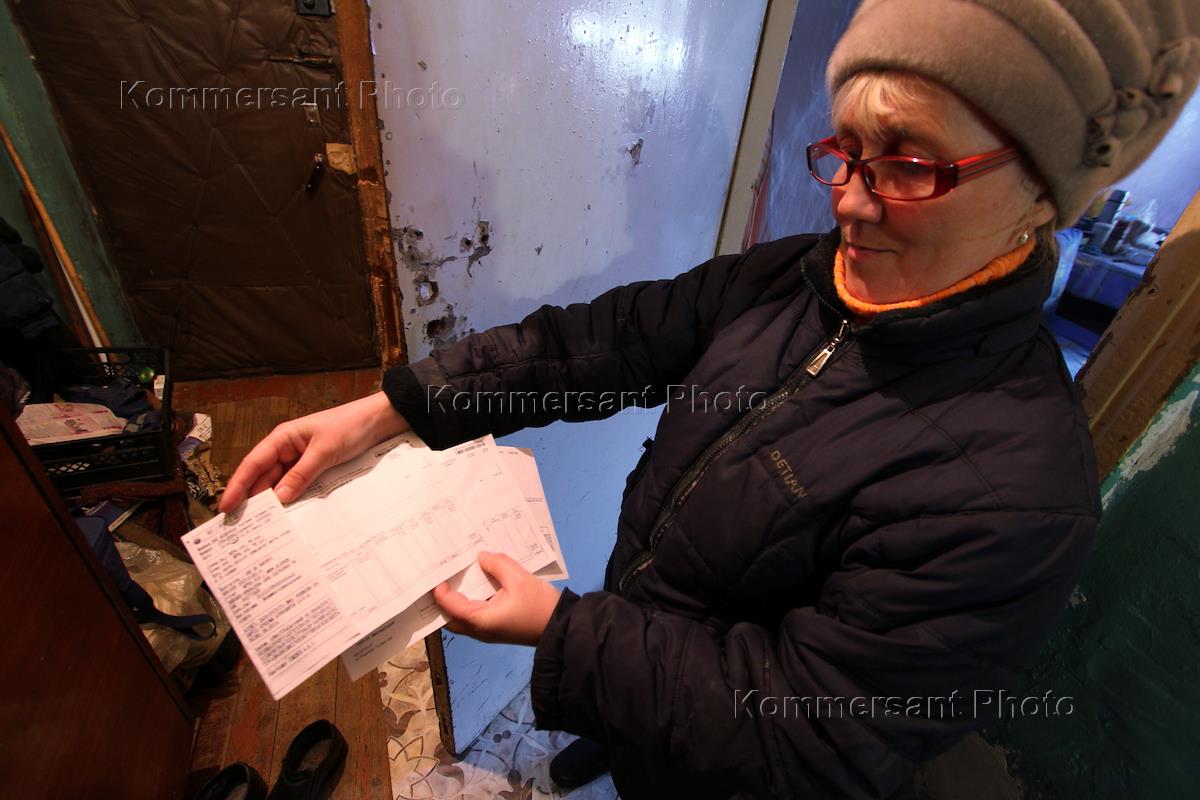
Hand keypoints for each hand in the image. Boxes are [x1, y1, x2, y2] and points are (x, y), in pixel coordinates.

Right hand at [219, 391, 409, 511]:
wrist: (378, 421)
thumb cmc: (350, 427)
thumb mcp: (324, 451)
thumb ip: (302, 474)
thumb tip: (279, 498)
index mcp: (282, 438)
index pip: (253, 464)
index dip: (237, 486)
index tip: (226, 507)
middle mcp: (286, 450)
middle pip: (262, 478)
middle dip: (251, 500)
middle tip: (240, 526)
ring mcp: (299, 460)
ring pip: (279, 485)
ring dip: (272, 503)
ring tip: (261, 526)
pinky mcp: (313, 469)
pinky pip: (296, 486)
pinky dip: (291, 499)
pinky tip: (287, 515)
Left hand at [433, 552, 561, 645]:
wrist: (560, 627)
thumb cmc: (539, 606)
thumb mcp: (519, 579)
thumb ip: (497, 565)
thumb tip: (480, 557)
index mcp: (480, 620)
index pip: (450, 606)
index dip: (440, 591)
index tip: (437, 573)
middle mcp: (479, 630)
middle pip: (450, 617)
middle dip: (442, 600)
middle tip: (440, 578)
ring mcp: (487, 631)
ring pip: (461, 618)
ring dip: (455, 601)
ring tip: (454, 579)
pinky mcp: (496, 627)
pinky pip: (474, 615)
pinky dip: (468, 602)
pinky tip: (474, 584)